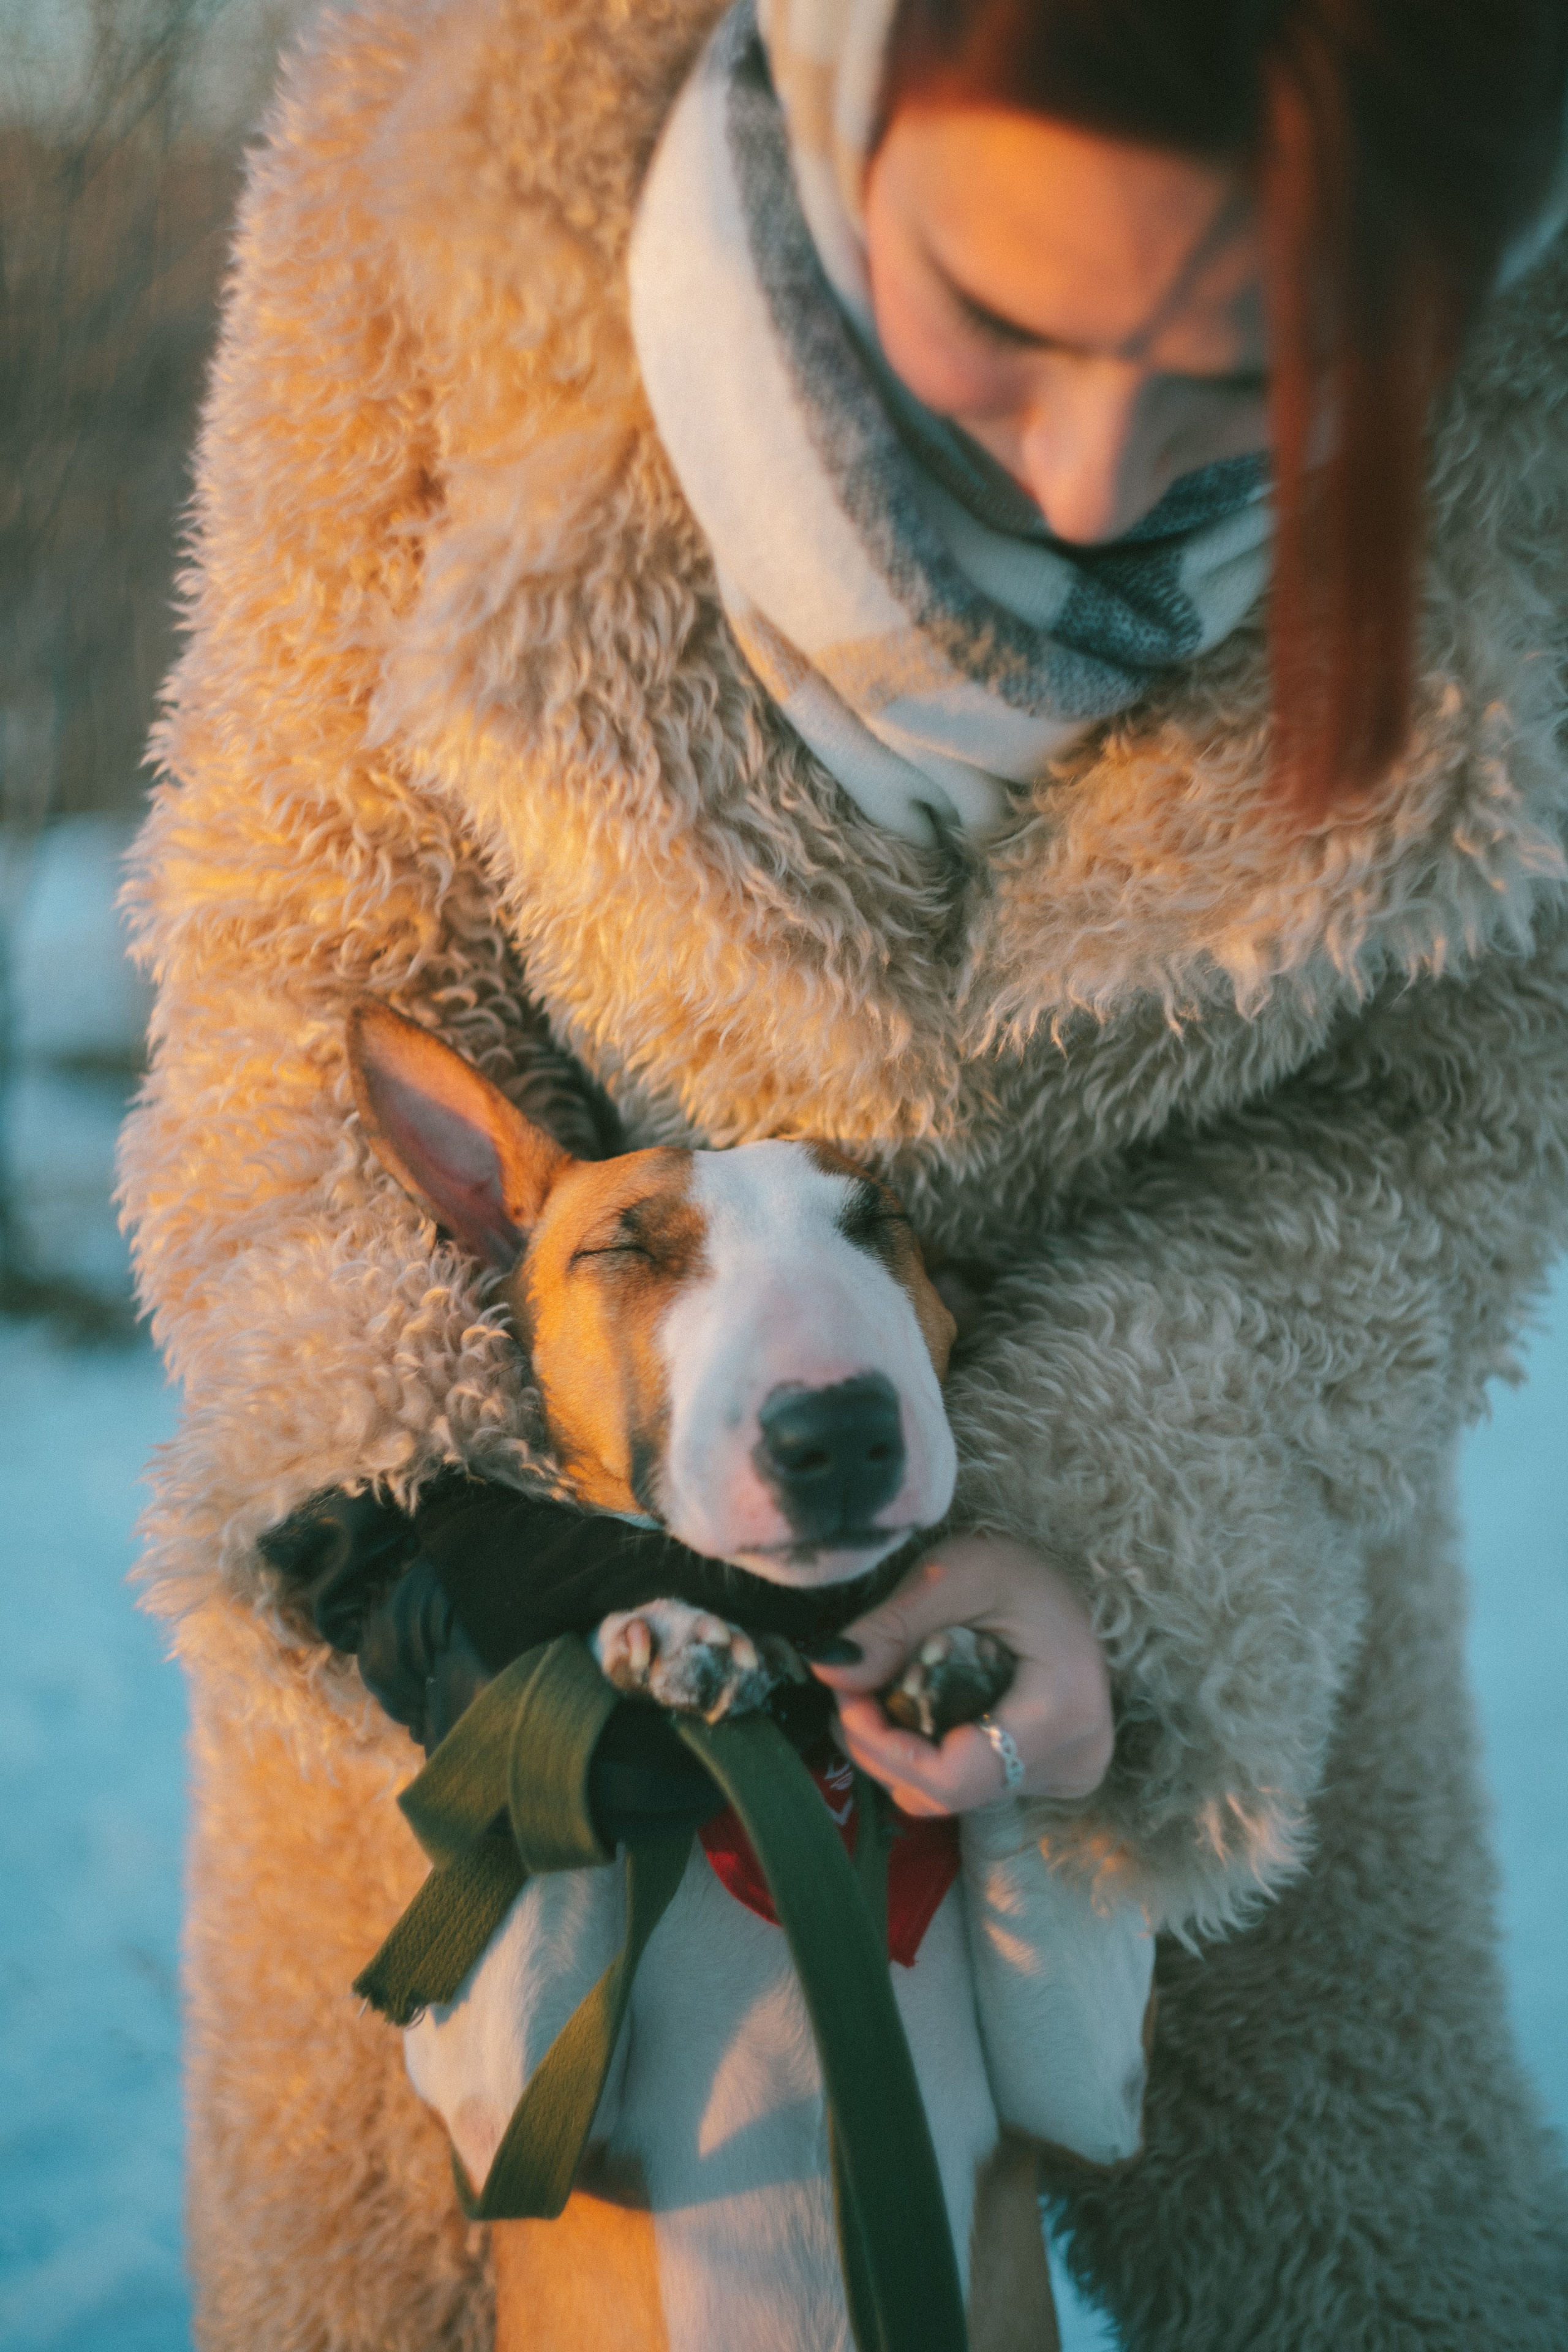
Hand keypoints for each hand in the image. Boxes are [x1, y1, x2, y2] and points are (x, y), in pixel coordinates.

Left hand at [810, 1532, 1112, 1815]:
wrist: (1066, 1583)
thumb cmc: (1020, 1568)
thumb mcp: (956, 1574)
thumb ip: (893, 1626)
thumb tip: (828, 1671)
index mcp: (1062, 1714)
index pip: (953, 1776)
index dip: (885, 1749)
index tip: (847, 1698)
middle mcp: (1074, 1761)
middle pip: (947, 1792)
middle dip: (881, 1748)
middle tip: (851, 1691)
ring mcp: (1067, 1775)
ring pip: (953, 1797)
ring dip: (900, 1754)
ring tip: (878, 1695)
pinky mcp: (1053, 1775)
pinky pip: (972, 1786)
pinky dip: (930, 1755)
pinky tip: (917, 1711)